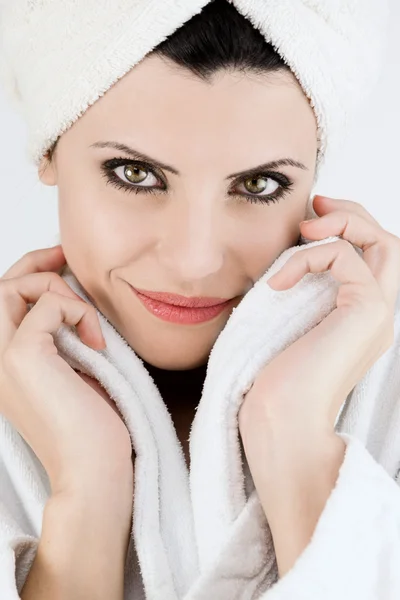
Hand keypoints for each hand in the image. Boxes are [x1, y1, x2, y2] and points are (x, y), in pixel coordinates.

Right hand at [0, 245, 132, 495]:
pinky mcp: (24, 357)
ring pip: (10, 288)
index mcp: (4, 364)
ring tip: (86, 322)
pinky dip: (78, 313)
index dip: (27, 274)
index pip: (1, 304)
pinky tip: (97, 344)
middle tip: (65, 257)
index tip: (61, 263)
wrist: (92, 471)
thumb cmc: (89, 430)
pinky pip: (47, 306)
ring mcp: (3, 358)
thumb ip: (60, 341)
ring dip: (55, 290)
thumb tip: (73, 304)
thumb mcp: (71, 375)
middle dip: (34, 265)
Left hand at [239, 195, 399, 436]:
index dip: (346, 229)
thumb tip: (281, 267)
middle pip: (388, 244)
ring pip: (386, 243)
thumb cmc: (275, 386)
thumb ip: (296, 298)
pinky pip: (344, 258)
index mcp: (360, 320)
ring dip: (344, 221)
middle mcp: (378, 316)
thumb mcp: (285, 330)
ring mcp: (378, 315)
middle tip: (316, 203)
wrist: (281, 426)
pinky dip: (307, 258)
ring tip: (305, 226)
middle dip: (353, 213)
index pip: (371, 259)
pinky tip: (277, 283)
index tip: (307, 219)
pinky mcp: (366, 312)